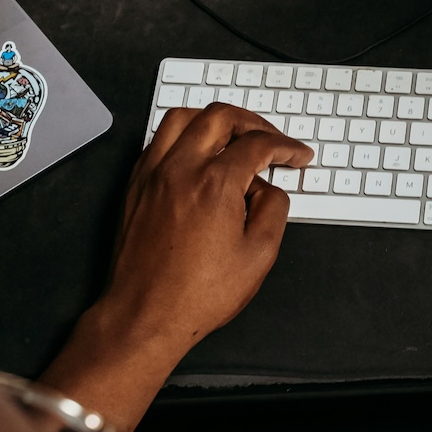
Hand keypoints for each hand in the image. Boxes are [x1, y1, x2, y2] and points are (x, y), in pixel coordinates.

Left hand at [92, 102, 311, 357]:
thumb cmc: (195, 294)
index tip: (296, 155)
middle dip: (253, 122)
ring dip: (213, 120)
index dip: (286, 147)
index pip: (258, 144)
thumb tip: (271, 189)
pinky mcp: (135, 186)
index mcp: (215, 183)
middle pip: (220, 116)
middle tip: (269, 139)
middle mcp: (181, 170)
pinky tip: (195, 154)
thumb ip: (274, 210)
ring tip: (231, 136)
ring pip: (183, 118)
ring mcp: (153, 175)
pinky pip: (158, 140)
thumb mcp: (258, 256)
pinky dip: (183, 136)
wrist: (145, 315)